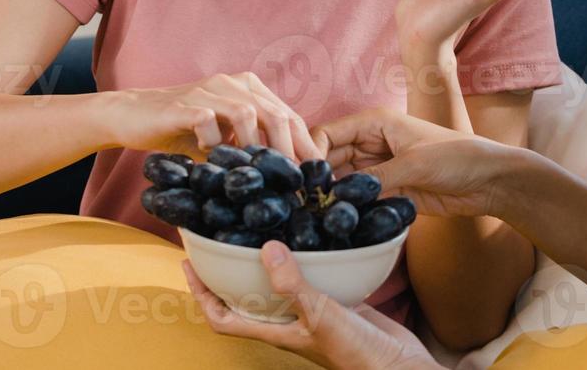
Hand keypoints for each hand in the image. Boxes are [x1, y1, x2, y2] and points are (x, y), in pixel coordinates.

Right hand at [107, 72, 322, 161]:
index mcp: (248, 87)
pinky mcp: (183, 104)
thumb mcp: (224, 138)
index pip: (288, 115)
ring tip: (256, 174)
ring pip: (247, 114)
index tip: (317, 175)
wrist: (133, 115)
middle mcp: (232, 83)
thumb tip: (287, 181)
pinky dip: (214, 142)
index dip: (306, 145)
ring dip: (255, 148)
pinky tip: (208, 156)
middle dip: (289, 151)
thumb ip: (251, 149)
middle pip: (275, 114)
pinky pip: (207, 121)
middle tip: (294, 183)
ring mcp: (208, 91)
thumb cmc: (182, 130)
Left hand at [183, 241, 438, 369]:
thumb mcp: (320, 316)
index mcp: (275, 331)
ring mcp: (312, 313)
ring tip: (258, 230)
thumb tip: (266, 248)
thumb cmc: (356, 353)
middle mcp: (288, 322)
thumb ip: (293, 285)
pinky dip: (305, 259)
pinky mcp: (337, 303)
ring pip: (278, 286)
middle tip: (218, 239)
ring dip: (266, 263)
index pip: (222, 318)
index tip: (189, 264)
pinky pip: (312, 278)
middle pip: (245, 299)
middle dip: (228, 273)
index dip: (201, 294)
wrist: (397, 366)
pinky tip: (312, 239)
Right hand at [313, 107, 523, 218]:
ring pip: (342, 181)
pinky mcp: (388, 191)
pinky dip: (350, 208)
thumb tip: (339, 197)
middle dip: (316, 177)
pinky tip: (339, 222)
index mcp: (374, 123)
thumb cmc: (456, 158)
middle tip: (302, 202)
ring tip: (316, 215)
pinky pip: (360, 199)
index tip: (303, 180)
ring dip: (331, 196)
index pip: (328, 133)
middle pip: (330, 158)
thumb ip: (375, 179)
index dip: (311, 153)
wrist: (489, 182)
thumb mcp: (414, 164)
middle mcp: (371, 143)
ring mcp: (379, 169)